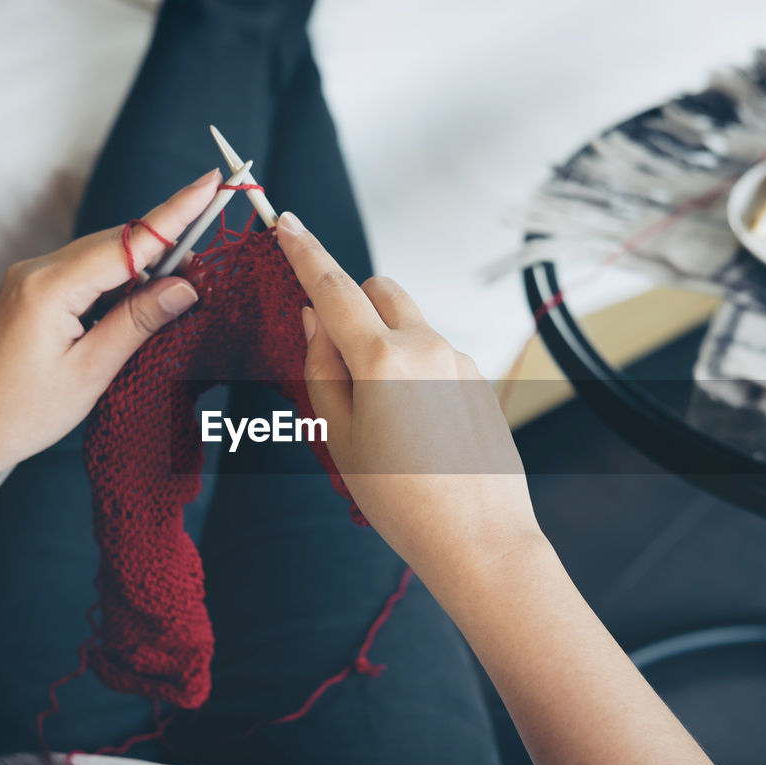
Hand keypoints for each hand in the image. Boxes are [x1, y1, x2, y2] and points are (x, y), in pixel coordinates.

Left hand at [0, 169, 222, 564]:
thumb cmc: (22, 413)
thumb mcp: (91, 372)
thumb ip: (138, 322)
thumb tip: (185, 286)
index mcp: (49, 287)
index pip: (129, 243)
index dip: (176, 213)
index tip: (212, 183)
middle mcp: (36, 271)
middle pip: (118, 243)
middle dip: (168, 244)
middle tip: (212, 260)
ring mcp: (31, 280)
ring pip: (104, 258)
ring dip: (145, 269)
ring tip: (183, 290)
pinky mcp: (32, 295)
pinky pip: (86, 275)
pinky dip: (119, 283)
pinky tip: (141, 303)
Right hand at [274, 211, 544, 593]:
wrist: (479, 539)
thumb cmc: (403, 500)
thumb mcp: (340, 438)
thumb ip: (321, 369)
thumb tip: (315, 319)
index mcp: (383, 359)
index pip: (334, 288)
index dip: (305, 253)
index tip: (286, 223)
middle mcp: (427, 347)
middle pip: (380, 289)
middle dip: (353, 303)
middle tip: (337, 357)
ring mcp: (459, 362)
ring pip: (410, 325)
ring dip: (385, 343)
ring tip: (383, 417)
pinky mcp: (478, 381)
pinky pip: (435, 356)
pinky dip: (414, 371)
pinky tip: (418, 430)